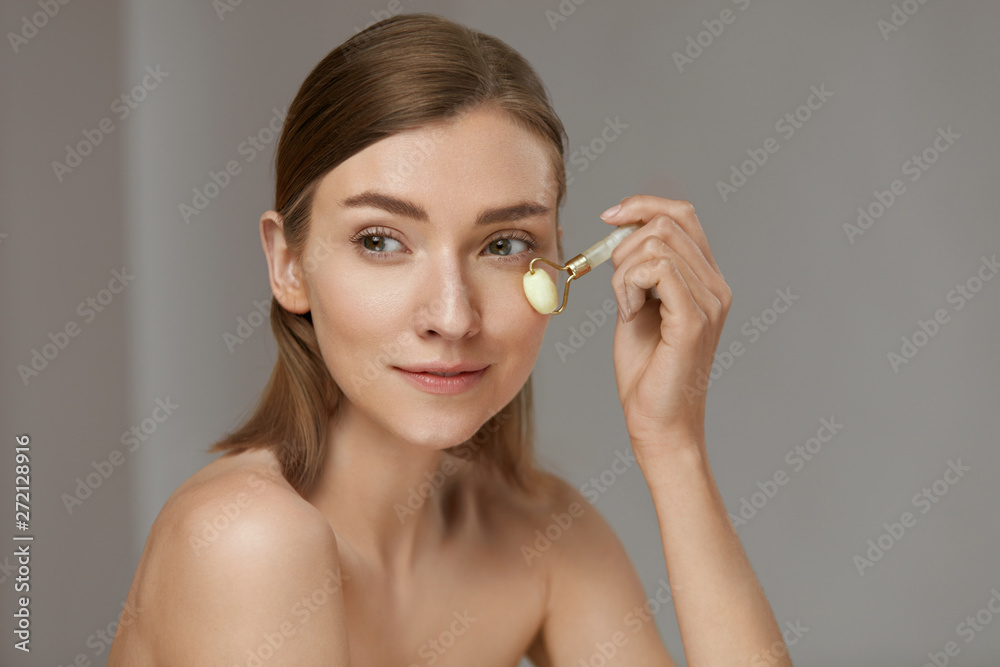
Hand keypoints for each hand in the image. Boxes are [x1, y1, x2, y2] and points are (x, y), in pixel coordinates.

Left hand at [602, 195, 731, 462]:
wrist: (656, 420)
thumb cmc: (646, 369)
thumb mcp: (638, 305)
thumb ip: (638, 269)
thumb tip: (622, 230)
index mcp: (707, 279)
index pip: (682, 214)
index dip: (643, 205)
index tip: (609, 216)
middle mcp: (717, 286)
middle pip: (667, 222)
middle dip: (624, 245)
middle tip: (617, 285)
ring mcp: (710, 302)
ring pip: (656, 244)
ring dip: (623, 271)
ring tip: (626, 306)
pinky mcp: (694, 320)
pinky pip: (656, 270)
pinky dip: (628, 286)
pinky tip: (628, 313)